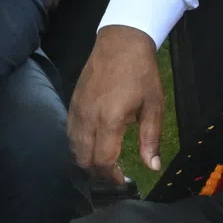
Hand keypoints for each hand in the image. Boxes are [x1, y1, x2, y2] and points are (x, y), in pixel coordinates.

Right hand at [68, 25, 162, 178]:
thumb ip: (150, 138)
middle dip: (98, 173)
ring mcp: (77, 110)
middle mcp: (88, 118)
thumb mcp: (154, 105)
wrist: (121, 42)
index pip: (103, 160)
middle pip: (84, 159)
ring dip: (86, 161)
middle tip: (113, 174)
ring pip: (73, 148)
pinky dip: (78, 146)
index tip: (123, 179)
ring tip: (103, 163)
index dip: (112, 176)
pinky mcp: (72, 103)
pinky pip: (69, 133)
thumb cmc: (141, 73)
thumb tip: (153, 167)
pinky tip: (91, 145)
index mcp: (110, 119)